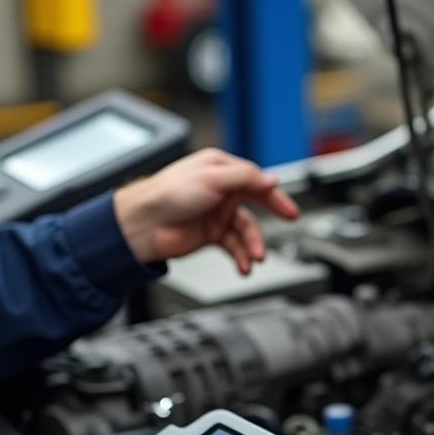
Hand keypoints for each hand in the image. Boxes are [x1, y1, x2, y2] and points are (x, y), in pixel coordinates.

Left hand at [113, 148, 300, 272]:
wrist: (143, 225)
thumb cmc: (167, 194)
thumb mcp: (212, 178)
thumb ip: (245, 178)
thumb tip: (271, 180)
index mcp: (220, 169)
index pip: (255, 180)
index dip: (273, 192)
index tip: (287, 206)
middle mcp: (220, 190)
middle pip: (256, 204)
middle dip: (273, 214)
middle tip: (290, 220)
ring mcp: (216, 213)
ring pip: (246, 230)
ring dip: (253, 244)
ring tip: (255, 257)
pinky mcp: (210, 234)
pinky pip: (233, 246)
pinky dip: (240, 257)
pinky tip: (243, 265)